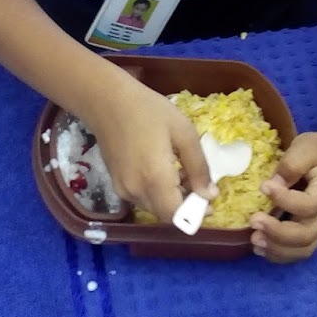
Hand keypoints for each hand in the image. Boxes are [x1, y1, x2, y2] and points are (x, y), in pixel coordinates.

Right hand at [84, 76, 213, 222]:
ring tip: (183, 171)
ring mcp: (123, 189)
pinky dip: (157, 192)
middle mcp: (136, 190)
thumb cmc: (149, 110)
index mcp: (155, 178)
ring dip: (172, 199)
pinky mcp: (116, 184)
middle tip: (200, 183)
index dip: (195, 215)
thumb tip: (210, 195)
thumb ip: (199, 167)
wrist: (106, 101)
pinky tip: (164, 170)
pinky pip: (142, 198)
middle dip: (186, 205)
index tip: (209, 202)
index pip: (176, 215)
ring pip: (154, 207)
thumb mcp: (184, 132)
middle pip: (165, 214)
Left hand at [250, 130, 316, 262]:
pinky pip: (298, 250)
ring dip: (277, 249)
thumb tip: (273, 183)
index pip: (308, 205)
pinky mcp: (310, 228)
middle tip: (253, 221)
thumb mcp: (310, 146)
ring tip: (254, 240)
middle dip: (277, 233)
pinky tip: (260, 246)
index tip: (263, 186)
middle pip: (305, 236)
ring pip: (302, 249)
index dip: (284, 200)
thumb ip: (293, 162)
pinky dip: (279, 253)